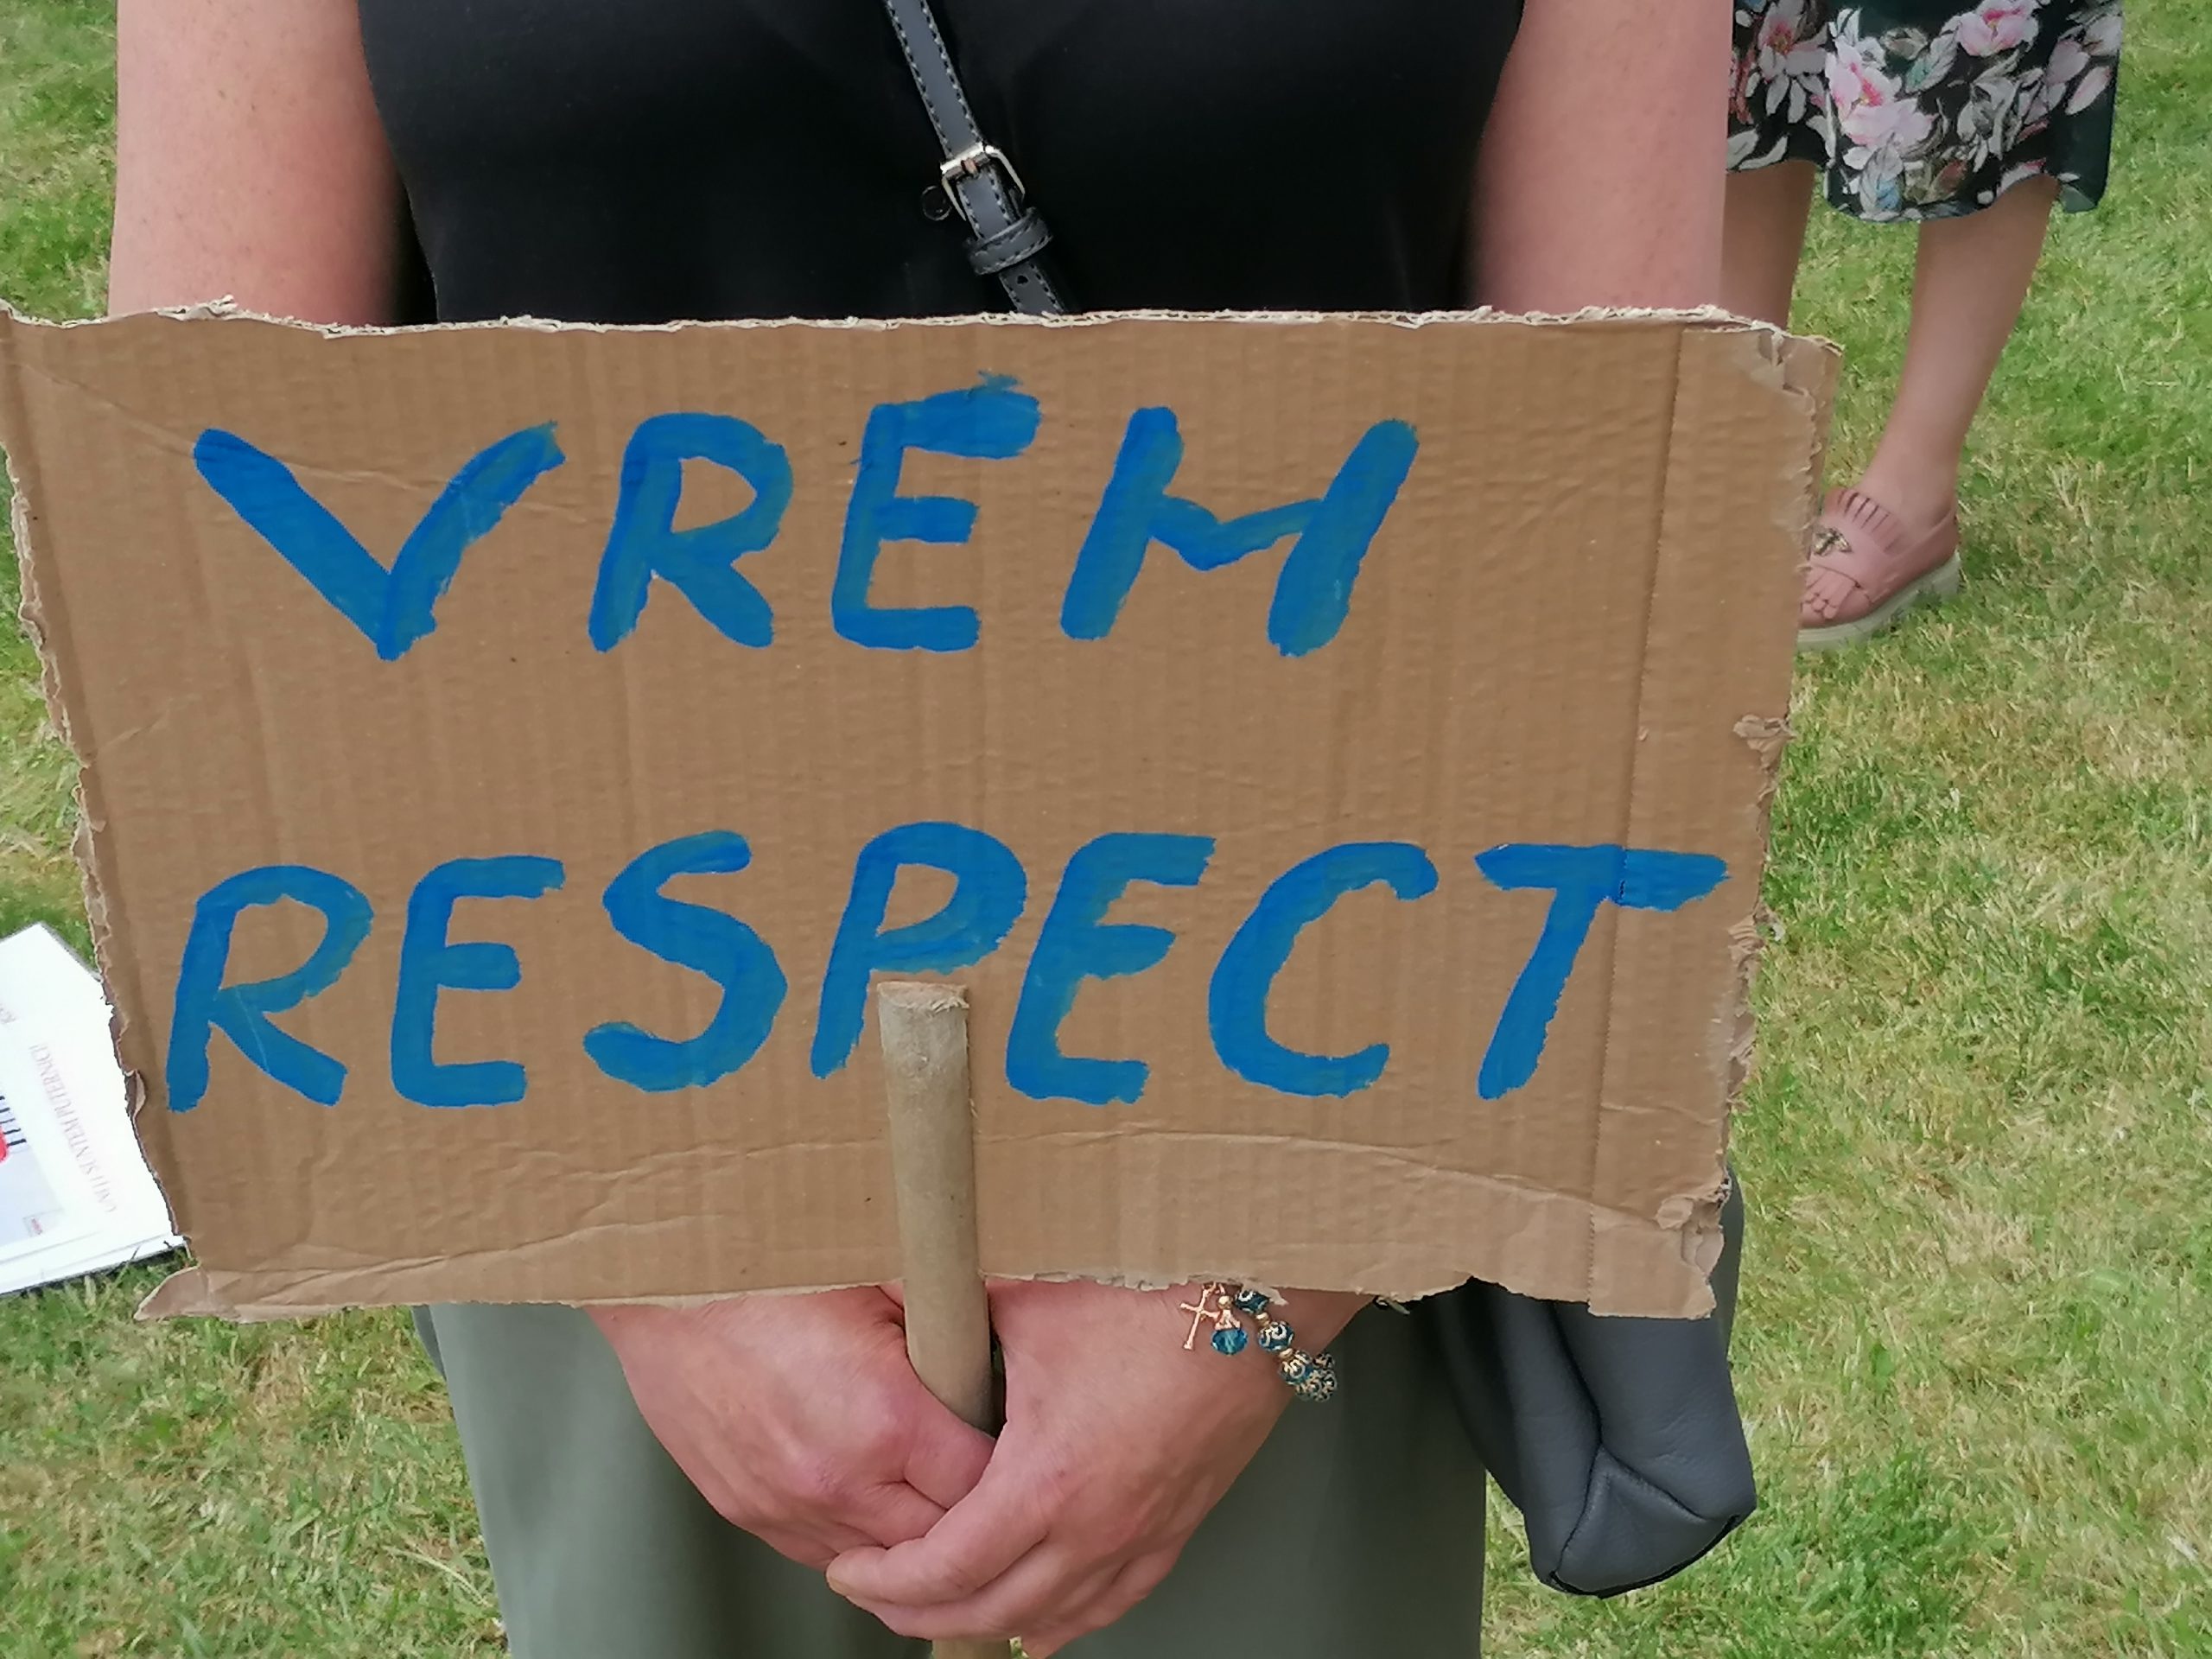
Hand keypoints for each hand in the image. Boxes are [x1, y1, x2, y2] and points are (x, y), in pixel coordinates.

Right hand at [591, 1288, 994, 1568]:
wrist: (666, 1289)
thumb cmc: (770, 1272)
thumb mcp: (884, 1283)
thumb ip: (947, 1329)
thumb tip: (1001, 1338)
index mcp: (882, 1419)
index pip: (982, 1485)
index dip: (1008, 1465)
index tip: (1020, 1441)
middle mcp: (835, 1481)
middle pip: (939, 1540)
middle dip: (970, 1511)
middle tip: (987, 1469)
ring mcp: (786, 1507)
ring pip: (881, 1559)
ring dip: (912, 1531)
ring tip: (930, 1481)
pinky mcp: (750, 1513)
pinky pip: (826, 1551)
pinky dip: (857, 1531)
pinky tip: (870, 1488)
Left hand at [826, 1281, 1365, 1654]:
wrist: (1255, 1300)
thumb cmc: (1154, 1294)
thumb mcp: (1031, 1292)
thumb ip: (950, 1302)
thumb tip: (884, 1278)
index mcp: (1048, 1480)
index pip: (946, 1568)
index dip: (885, 1579)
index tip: (850, 1569)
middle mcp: (1097, 1526)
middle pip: (991, 1611)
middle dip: (920, 1613)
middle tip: (878, 1594)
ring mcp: (1143, 1534)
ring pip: (1053, 1618)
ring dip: (988, 1623)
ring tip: (941, 1610)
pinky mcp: (1177, 1525)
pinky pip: (1115, 1601)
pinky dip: (1066, 1619)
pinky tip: (1044, 1625)